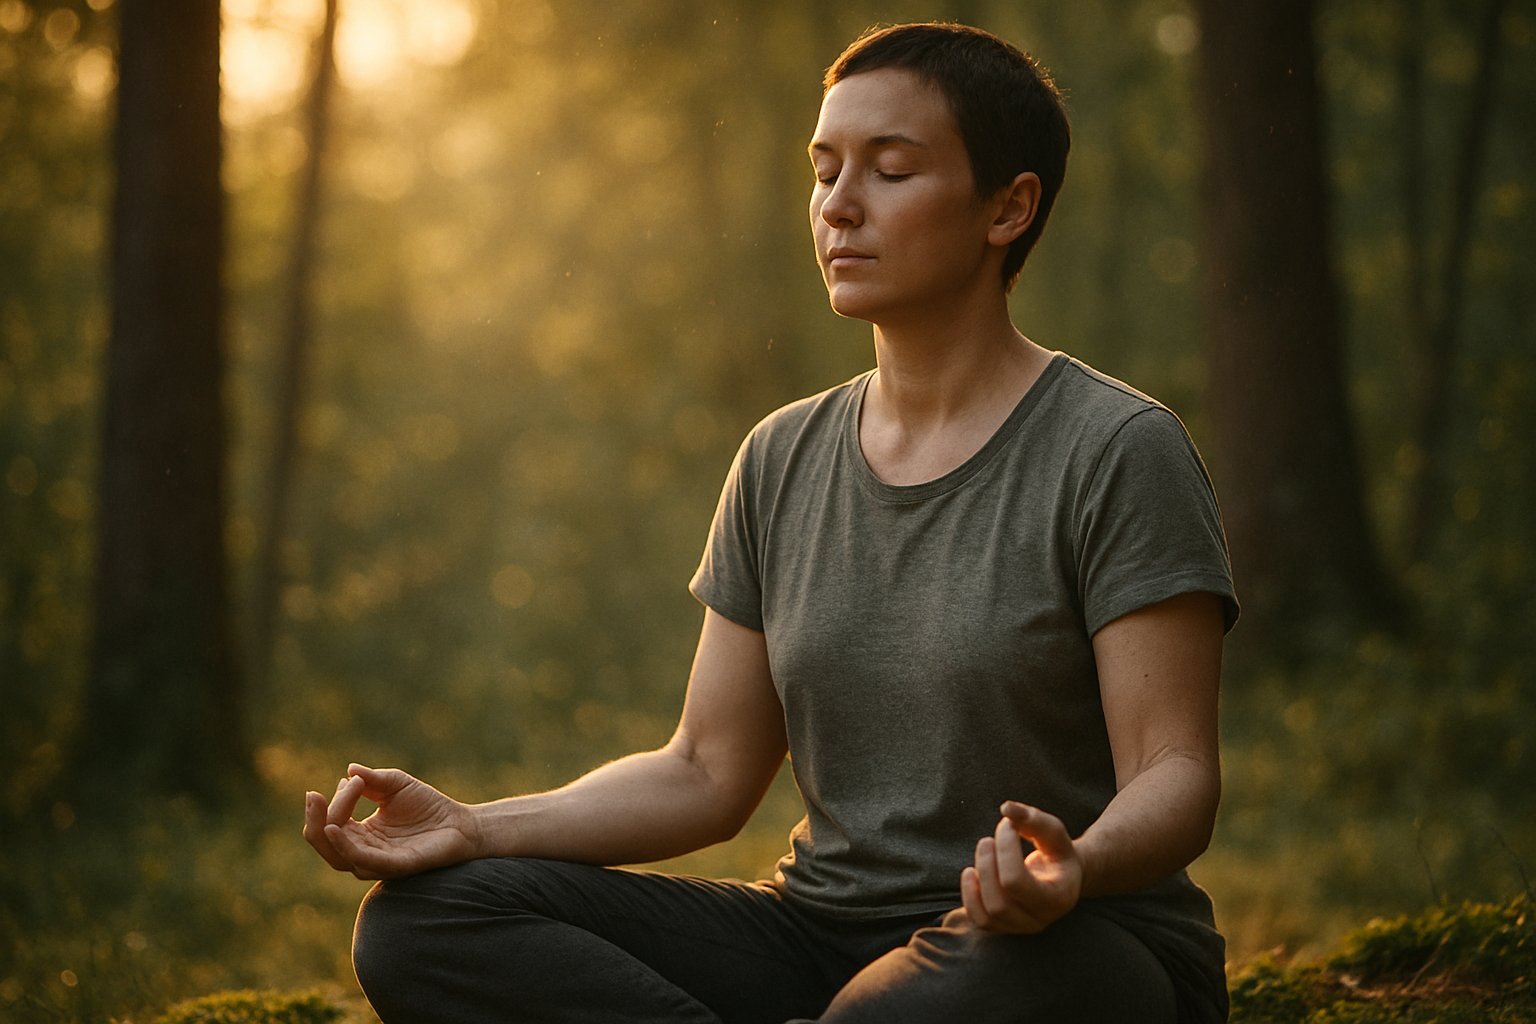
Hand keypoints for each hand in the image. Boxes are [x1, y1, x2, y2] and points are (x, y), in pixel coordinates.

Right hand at [303, 763, 480, 879]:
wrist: (461, 822)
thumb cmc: (427, 805)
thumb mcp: (395, 784)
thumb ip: (373, 779)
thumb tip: (349, 769)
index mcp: (360, 834)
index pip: (333, 821)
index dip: (335, 801)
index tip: (351, 779)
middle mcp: (364, 851)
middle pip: (325, 844)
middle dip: (314, 820)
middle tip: (312, 795)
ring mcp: (379, 861)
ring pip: (339, 857)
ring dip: (327, 833)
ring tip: (323, 811)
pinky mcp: (396, 866)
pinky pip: (365, 862)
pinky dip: (347, 848)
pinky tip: (336, 829)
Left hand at [960, 801, 1082, 932]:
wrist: (1062, 877)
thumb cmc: (1057, 852)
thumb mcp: (1054, 832)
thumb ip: (1034, 819)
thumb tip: (1006, 807)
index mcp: (1059, 898)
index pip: (1015, 882)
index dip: (1003, 849)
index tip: (1006, 825)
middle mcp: (1041, 920)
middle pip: (999, 903)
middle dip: (986, 866)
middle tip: (987, 839)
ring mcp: (1021, 928)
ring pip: (989, 914)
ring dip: (979, 877)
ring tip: (984, 850)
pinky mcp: (1004, 927)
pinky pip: (979, 921)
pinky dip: (969, 896)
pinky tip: (970, 872)